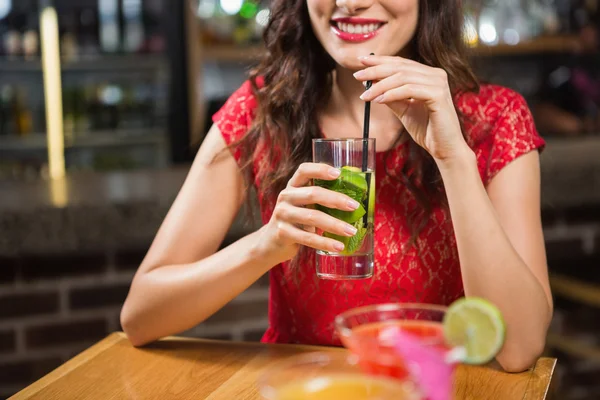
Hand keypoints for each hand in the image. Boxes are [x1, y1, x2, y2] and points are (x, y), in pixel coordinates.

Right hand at [256, 163, 361, 263]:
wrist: (270, 243)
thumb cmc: (295, 221)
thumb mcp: (303, 206)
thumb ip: (320, 200)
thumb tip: (354, 200)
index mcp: (292, 186)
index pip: (304, 170)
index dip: (320, 169)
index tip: (339, 173)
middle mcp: (285, 197)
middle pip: (313, 194)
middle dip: (336, 199)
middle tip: (355, 206)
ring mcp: (282, 215)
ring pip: (312, 217)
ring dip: (335, 224)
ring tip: (351, 231)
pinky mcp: (282, 233)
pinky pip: (308, 237)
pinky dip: (325, 242)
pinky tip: (338, 246)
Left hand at [354, 55, 472, 161]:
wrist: (443, 147)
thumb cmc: (426, 129)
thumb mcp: (403, 109)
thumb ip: (391, 95)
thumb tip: (371, 84)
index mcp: (429, 75)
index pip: (401, 62)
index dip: (380, 60)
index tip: (360, 61)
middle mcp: (436, 74)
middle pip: (400, 67)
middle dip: (375, 70)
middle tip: (357, 76)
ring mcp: (438, 83)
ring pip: (402, 77)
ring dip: (380, 85)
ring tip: (365, 95)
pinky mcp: (438, 95)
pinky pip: (409, 89)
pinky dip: (392, 94)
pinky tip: (378, 100)